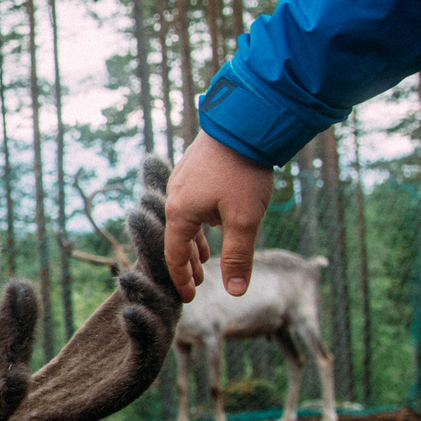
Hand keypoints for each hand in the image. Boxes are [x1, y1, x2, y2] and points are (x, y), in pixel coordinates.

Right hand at [162, 133, 273, 303]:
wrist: (244, 123)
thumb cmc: (243, 173)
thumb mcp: (245, 221)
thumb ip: (239, 257)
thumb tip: (235, 292)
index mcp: (180, 212)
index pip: (174, 255)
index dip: (181, 279)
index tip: (188, 297)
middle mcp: (174, 196)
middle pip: (175, 238)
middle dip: (187, 264)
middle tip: (197, 284)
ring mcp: (182, 180)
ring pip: (184, 220)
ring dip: (194, 242)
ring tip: (204, 258)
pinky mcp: (193, 168)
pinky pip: (190, 204)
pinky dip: (198, 222)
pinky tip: (212, 223)